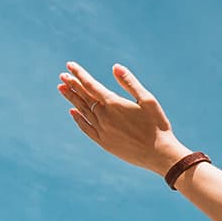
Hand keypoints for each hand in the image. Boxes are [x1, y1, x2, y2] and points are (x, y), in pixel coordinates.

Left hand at [57, 62, 189, 175]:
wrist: (160, 155)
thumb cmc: (157, 125)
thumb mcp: (147, 100)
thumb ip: (130, 83)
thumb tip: (115, 67)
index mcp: (114, 104)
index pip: (91, 85)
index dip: (79, 74)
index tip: (69, 66)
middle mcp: (104, 117)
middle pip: (84, 97)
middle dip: (72, 85)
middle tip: (62, 76)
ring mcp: (102, 130)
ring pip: (82, 111)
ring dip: (72, 99)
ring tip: (62, 89)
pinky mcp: (104, 142)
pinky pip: (86, 128)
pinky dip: (78, 119)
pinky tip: (73, 112)